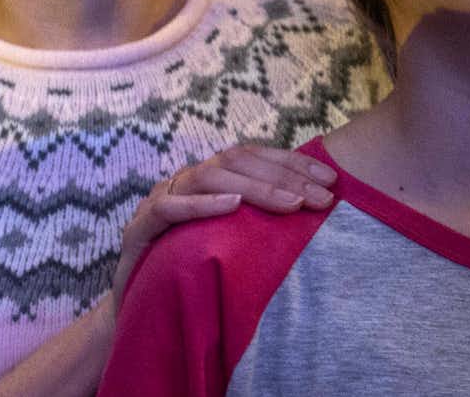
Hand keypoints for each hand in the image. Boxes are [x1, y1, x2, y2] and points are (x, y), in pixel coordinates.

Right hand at [113, 145, 336, 300]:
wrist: (138, 312)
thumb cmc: (190, 278)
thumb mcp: (232, 247)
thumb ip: (259, 227)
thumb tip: (315, 214)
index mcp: (207, 184)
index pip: (252, 158)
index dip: (292, 163)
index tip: (331, 178)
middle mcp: (183, 184)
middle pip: (235, 162)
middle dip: (284, 177)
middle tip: (322, 197)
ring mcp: (159, 202)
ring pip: (207, 177)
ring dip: (255, 188)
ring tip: (292, 204)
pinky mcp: (139, 229)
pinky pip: (170, 208)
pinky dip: (201, 205)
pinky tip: (234, 206)